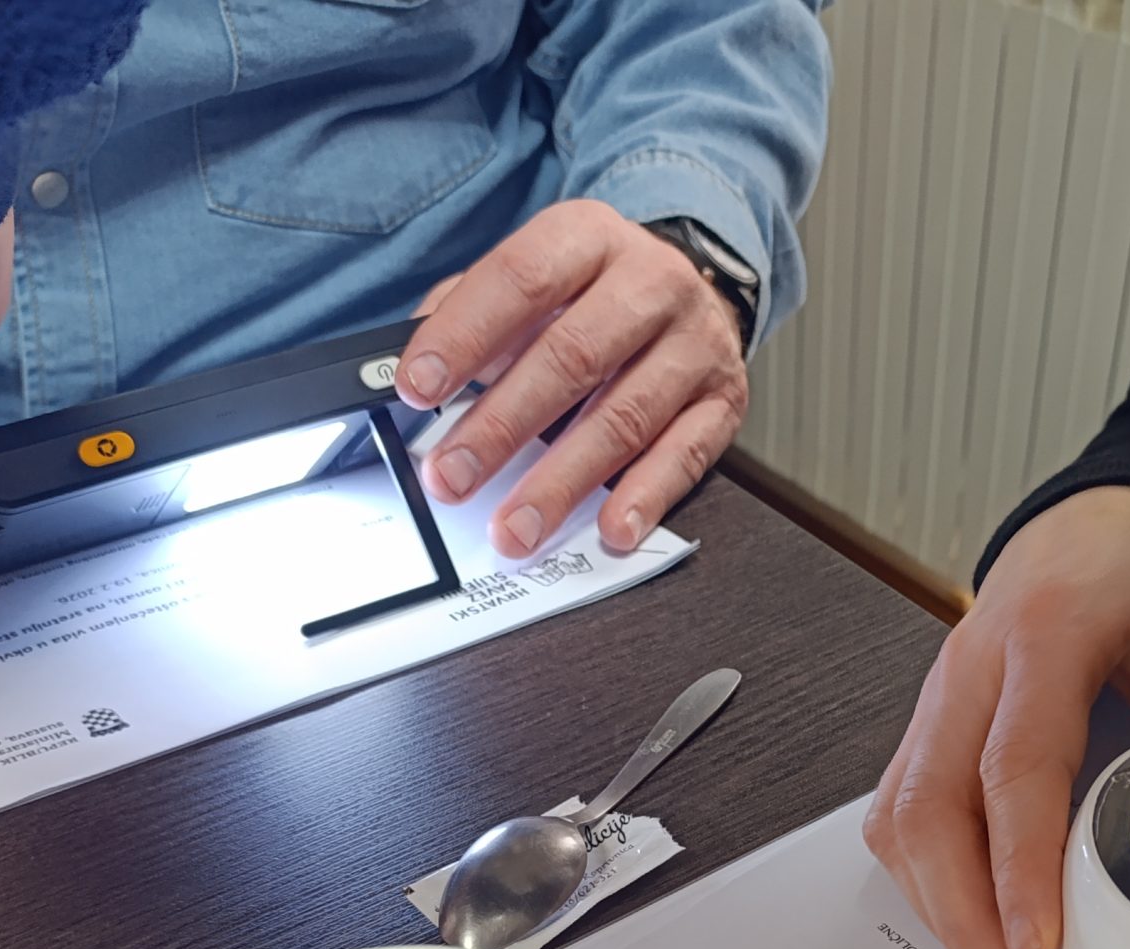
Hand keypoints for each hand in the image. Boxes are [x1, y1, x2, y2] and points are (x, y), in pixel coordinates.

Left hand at [396, 200, 748, 557]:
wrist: (695, 289)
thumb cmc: (596, 294)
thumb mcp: (537, 279)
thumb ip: (473, 312)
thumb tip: (405, 367)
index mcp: (590, 237)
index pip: (521, 280)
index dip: (465, 336)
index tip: (416, 388)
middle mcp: (652, 283)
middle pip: (571, 357)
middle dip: (502, 425)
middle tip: (452, 477)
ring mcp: (695, 344)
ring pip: (624, 418)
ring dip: (562, 481)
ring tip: (514, 528)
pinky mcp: (724, 401)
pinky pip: (684, 456)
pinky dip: (644, 498)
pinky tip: (609, 529)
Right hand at [865, 487, 1129, 948]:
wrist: (1094, 523)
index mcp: (1049, 632)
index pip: (1016, 763)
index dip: (1019, 865)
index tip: (1034, 948)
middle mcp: (972, 665)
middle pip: (933, 807)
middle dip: (963, 918)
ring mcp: (936, 697)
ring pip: (902, 819)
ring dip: (939, 911)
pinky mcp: (924, 727)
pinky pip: (898, 814)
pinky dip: (924, 883)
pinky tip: (966, 928)